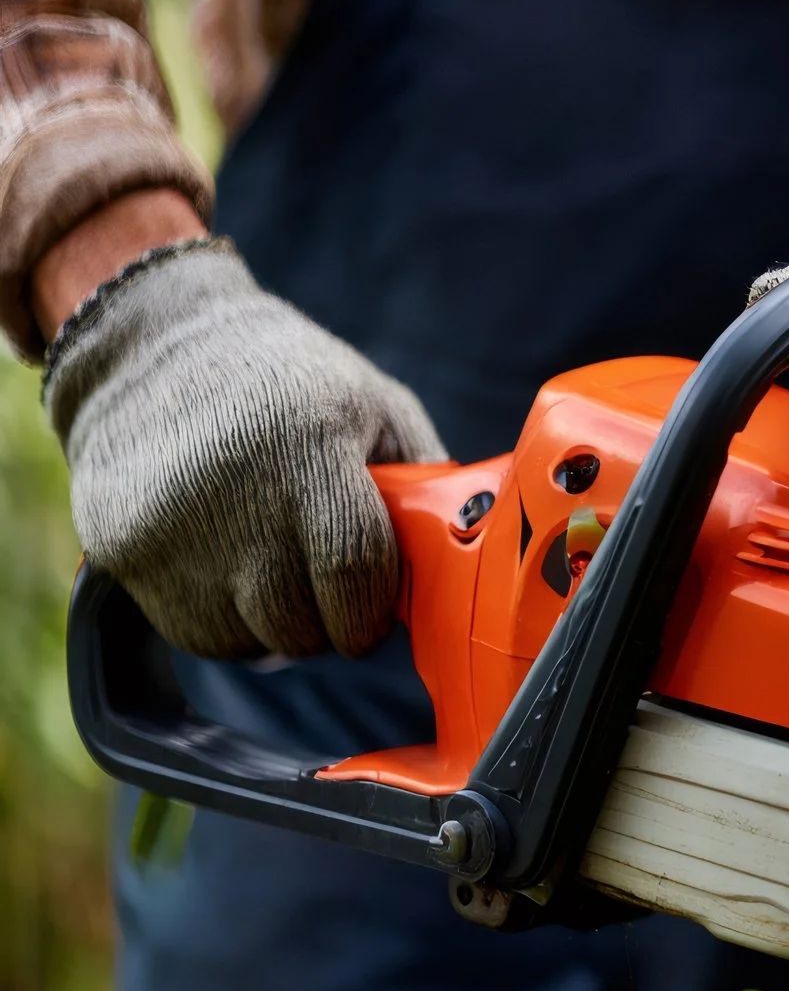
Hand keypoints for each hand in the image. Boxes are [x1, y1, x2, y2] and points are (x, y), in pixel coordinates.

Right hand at [44, 240, 446, 658]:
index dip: (373, 613)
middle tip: (332, 593)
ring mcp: (168, 528)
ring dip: (273, 627)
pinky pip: (190, 634)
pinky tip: (228, 568)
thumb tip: (466, 563)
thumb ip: (426, 484)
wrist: (152, 348)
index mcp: (307, 448)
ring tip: (276, 567)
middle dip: (330, 626)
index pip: (352, 571)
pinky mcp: (119, 551)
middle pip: (297, 624)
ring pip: (243, 642)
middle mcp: (231, 494)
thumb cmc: (289, 382)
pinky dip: (222, 622)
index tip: (378, 614)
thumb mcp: (377, 406)